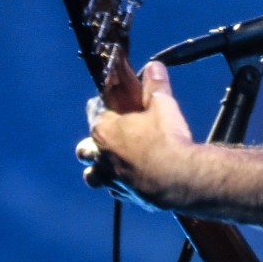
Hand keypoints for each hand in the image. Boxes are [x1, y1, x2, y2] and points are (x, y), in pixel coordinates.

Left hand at [76, 61, 195, 209]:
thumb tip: (154, 67)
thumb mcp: (163, 105)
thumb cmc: (167, 140)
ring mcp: (110, 178)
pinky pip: (115, 190)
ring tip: (114, 166)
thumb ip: (155, 85)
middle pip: (84, 149)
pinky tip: (134, 180)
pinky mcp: (125, 194)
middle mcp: (101, 155)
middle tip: (109, 139)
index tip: (109, 106)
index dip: (101, 107)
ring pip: (92, 175)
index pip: (93, 112)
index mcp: (105, 130)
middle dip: (93, 144)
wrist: (178, 178)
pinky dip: (121, 185)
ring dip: (99, 171)